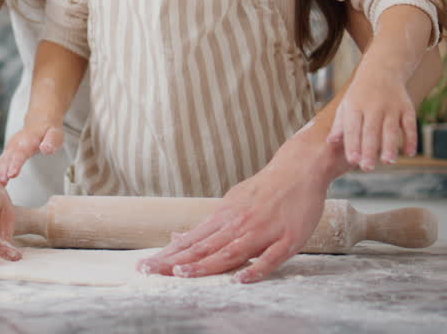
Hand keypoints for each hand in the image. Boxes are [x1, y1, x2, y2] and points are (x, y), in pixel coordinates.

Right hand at [0, 116, 63, 183]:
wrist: (40, 123)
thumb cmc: (48, 131)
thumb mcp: (55, 134)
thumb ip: (51, 141)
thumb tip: (46, 149)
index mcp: (28, 139)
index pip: (21, 152)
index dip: (15, 164)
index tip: (12, 174)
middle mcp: (16, 142)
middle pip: (8, 157)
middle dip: (4, 170)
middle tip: (2, 182)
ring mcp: (11, 146)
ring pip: (3, 159)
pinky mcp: (8, 151)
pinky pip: (1, 161)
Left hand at [136, 154, 327, 283]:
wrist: (299, 168)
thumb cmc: (265, 190)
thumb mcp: (232, 202)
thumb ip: (209, 225)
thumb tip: (179, 237)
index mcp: (225, 217)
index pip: (192, 241)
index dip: (169, 255)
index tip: (147, 265)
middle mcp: (239, 224)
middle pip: (204, 247)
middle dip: (176, 262)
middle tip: (150, 271)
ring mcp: (263, 231)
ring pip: (231, 252)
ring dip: (206, 265)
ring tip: (183, 275)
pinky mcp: (288, 239)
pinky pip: (271, 258)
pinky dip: (256, 269)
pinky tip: (241, 280)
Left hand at [327, 69, 416, 170]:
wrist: (382, 70)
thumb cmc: (360, 94)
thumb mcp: (346, 105)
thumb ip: (340, 125)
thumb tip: (331, 142)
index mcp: (355, 106)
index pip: (353, 128)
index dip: (353, 144)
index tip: (353, 160)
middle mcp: (373, 106)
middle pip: (371, 130)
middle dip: (369, 150)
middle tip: (367, 168)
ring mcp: (391, 106)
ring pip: (391, 128)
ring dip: (390, 145)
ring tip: (387, 161)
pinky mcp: (407, 107)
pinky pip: (410, 124)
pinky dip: (411, 138)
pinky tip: (409, 153)